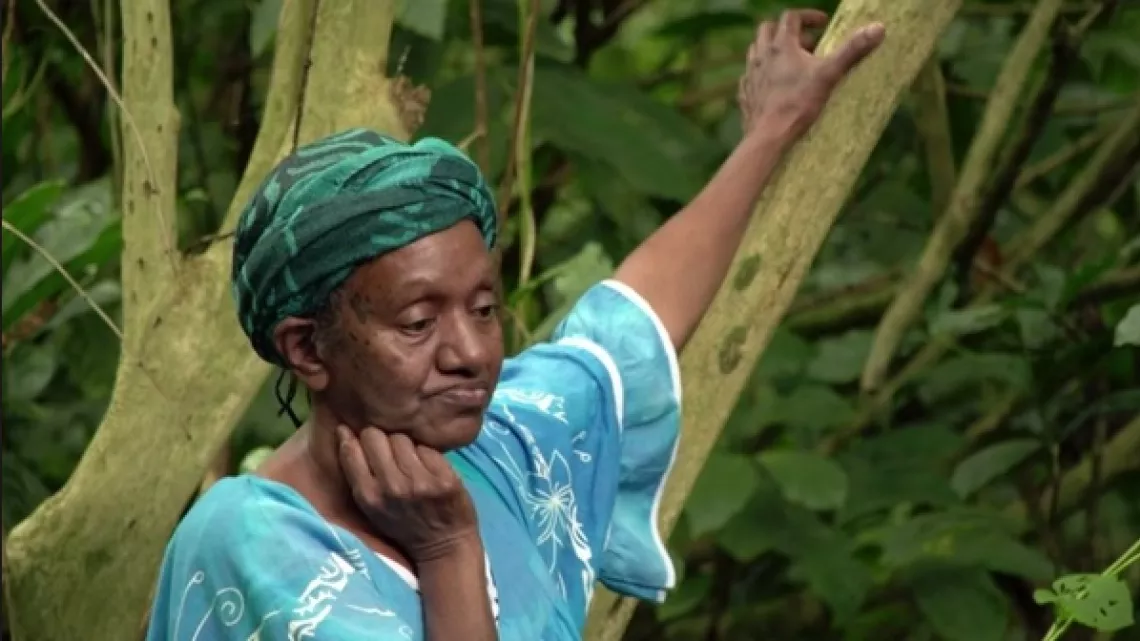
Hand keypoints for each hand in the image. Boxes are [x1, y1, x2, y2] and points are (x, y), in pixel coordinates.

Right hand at [337, 425, 479, 562]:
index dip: (355, 438)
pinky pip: (428, 448)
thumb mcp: (372, 508)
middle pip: (375, 436)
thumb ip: (360, 475)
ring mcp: (419, 483)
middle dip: (380, 439)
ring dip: (405, 446)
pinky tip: (429, 470)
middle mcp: (392, 487)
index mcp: (369, 496)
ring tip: (410, 463)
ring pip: (402, 438)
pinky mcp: (444, 479)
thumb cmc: (404, 525)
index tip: (359, 436)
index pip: (351, 449)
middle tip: (389, 452)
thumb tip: (344, 431)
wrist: (444, 547)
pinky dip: (427, 455)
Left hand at [738, 9, 884, 139]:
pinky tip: (775, 84)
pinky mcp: (745, 92)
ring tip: (791, 61)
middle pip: (768, 29)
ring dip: (772, 49)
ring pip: (756, 50)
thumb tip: (878, 28)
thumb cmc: (799, 103)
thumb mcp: (829, 75)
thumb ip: (852, 50)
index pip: (791, 17)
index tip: (823, 24)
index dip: (808, 16)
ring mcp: (750, 73)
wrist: (769, 136)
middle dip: (787, 31)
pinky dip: (763, 72)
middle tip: (807, 43)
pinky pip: (751, 74)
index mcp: (781, 45)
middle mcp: (761, 55)